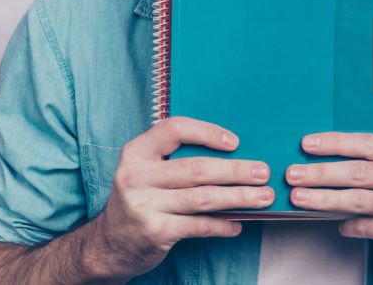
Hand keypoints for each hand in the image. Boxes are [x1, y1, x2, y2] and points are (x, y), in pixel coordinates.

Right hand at [82, 117, 274, 281]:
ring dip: (238, 197)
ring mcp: (144, 206)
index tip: (234, 142)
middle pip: (196, 169)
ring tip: (263, 197)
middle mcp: (136, 177)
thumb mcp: (145, 170)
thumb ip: (174, 158)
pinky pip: (199, 226)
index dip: (207, 132)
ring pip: (202, 198)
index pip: (174, 130)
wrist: (110, 243)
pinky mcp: (155, 232)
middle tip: (262, 172)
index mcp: (136, 153)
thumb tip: (231, 151)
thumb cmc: (140, 198)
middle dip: (235, 171)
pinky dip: (222, 224)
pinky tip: (239, 223)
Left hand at [286, 132, 372, 272]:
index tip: (306, 144)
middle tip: (292, 174)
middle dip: (321, 172)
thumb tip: (330, 156)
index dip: (335, 143)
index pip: (369, 144)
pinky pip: (369, 226)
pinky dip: (348, 225)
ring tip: (299, 197)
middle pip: (360, 172)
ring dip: (324, 198)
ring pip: (360, 200)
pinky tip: (336, 224)